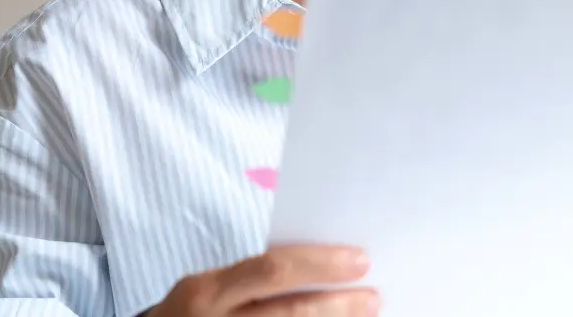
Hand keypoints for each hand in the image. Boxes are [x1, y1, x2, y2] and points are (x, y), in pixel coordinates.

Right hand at [147, 245, 378, 316]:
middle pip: (290, 314)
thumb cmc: (199, 315)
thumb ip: (258, 279)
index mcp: (206, 292)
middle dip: (338, 305)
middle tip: (373, 298)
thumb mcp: (213, 290)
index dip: (321, 265)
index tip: (362, 261)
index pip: (273, 270)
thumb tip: (327, 269)